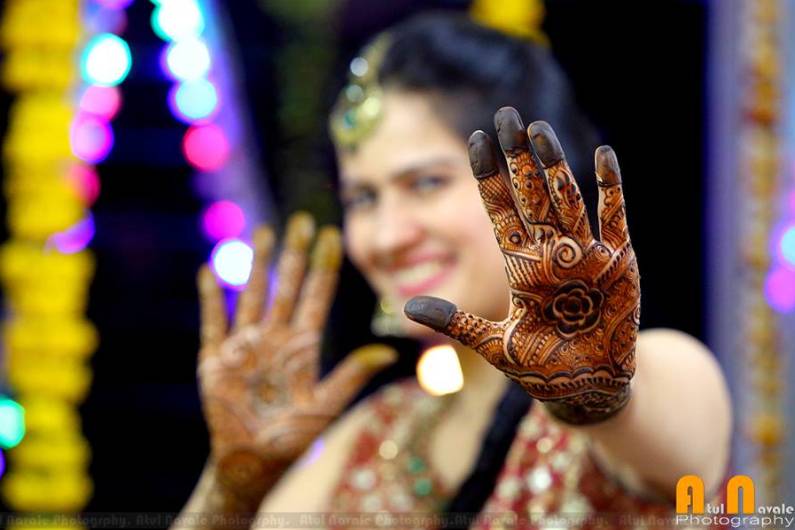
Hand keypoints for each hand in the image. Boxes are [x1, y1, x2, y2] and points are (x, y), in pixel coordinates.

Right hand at [197, 213, 395, 505]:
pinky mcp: (216, 359)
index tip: (332, 234)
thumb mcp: (326, 407)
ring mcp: (245, 345)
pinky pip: (213, 321)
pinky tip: (210, 269)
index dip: (323, 266)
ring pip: (252, 293)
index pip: (316, 295)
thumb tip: (387, 352)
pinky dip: (211, 297)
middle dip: (294, 253)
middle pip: (286, 286)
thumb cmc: (292, 439)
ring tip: (265, 231)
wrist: (251, 464)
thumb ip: (351, 376)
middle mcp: (275, 337)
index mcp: (303, 346)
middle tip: (301, 219)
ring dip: (257, 264)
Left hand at [405, 108, 639, 424]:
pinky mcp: (617, 263)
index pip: (500, 211)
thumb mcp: (493, 345)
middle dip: (518, 157)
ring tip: (539, 131)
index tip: (476, 141)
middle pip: (531, 194)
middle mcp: (549, 252)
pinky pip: (614, 219)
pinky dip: (611, 189)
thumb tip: (405, 308)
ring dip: (554, 165)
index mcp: (518, 266)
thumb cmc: (539, 367)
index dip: (489, 177)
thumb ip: (455, 323)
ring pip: (566, 199)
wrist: (586, 387)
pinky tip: (604, 155)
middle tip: (507, 115)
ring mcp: (583, 254)